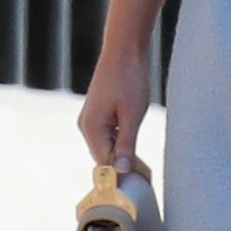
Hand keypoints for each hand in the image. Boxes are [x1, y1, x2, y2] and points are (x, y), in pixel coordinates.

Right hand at [78, 47, 151, 165]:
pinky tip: (135, 135)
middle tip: (144, 171)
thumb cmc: (130, 80)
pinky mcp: (101, 112)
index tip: (137, 180)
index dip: (118, 171)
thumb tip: (121, 170)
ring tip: (142, 155)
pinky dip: (122, 137)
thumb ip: (126, 143)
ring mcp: (93, 119)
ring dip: (123, 149)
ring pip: (108, 144)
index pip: (102, 161)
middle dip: (121, 161)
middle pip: (104, 154)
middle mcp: (87, 126)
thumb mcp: (133, 114)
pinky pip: (110, 133)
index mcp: (91, 128)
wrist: (125, 51)